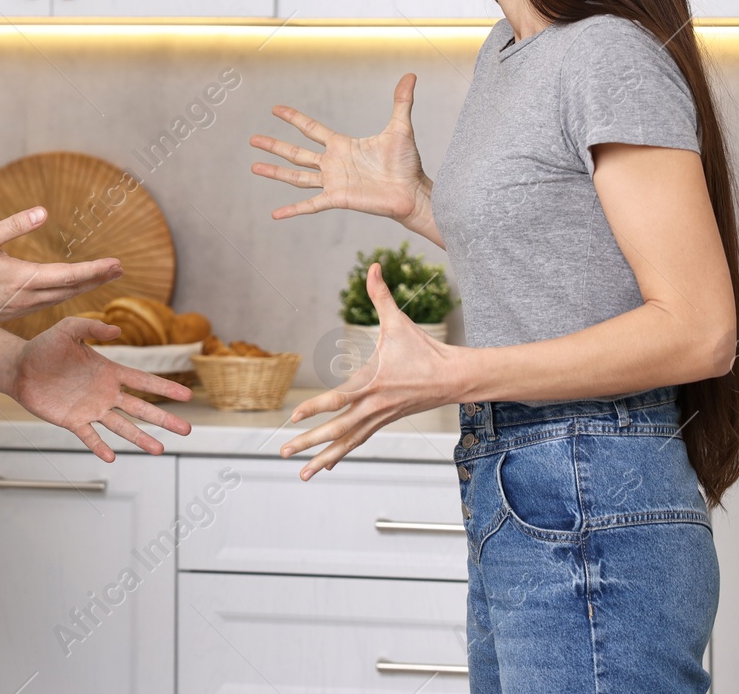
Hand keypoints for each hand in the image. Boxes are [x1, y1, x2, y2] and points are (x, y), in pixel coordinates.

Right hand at [0, 207, 122, 323]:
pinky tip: (67, 289)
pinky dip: (63, 295)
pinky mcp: (11, 312)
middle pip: (71, 289)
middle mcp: (27, 298)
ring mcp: (19, 309)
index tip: (117, 264)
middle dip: (97, 278)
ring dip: (82, 288)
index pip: (69, 275)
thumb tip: (43, 212)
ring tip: (100, 277)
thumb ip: (15, 225)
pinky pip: (46, 304)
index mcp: (23, 279)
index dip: (96, 270)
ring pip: (60, 299)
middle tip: (119, 269)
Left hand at [9, 316, 193, 460]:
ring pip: (122, 427)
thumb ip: (92, 326)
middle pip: (141, 408)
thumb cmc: (45, 346)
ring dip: (140, 438)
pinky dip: (100, 447)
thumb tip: (117, 331)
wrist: (20, 368)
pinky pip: (90, 437)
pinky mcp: (73, 421)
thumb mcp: (68, 328)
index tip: (187, 396)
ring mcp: (91, 409)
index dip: (165, 388)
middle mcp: (106, 393)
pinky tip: (112, 457)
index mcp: (110, 371)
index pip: (143, 381)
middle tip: (186, 429)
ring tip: (159, 450)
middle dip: (164, 419)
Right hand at [250, 73, 429, 226]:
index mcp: (342, 145)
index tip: (275, 109)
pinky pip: (310, 205)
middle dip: (274, 145)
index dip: (293, 118)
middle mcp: (333, 163)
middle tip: (253, 139)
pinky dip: (292, 210)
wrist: (412, 192)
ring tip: (254, 166)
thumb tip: (410, 75)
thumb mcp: (400, 128)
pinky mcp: (337, 199)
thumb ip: (401, 102)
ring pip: (296, 176)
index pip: (311, 129)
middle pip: (296, 153)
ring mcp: (333, 182)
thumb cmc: (406, 163)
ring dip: (275, 171)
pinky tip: (275, 214)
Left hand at [279, 262, 465, 479]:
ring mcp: (379, 418)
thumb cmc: (424, 349)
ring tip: (301, 474)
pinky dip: (341, 453)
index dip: (315, 409)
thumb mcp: (399, 321)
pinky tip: (326, 466)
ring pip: (346, 443)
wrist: (455, 378)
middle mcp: (373, 406)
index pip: (339, 400)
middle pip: (337, 430)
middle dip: (308, 443)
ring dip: (322, 459)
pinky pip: (358, 442)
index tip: (293, 418)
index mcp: (372, 384)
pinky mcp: (384, 422)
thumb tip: (373, 265)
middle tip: (283, 452)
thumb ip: (380, 295)